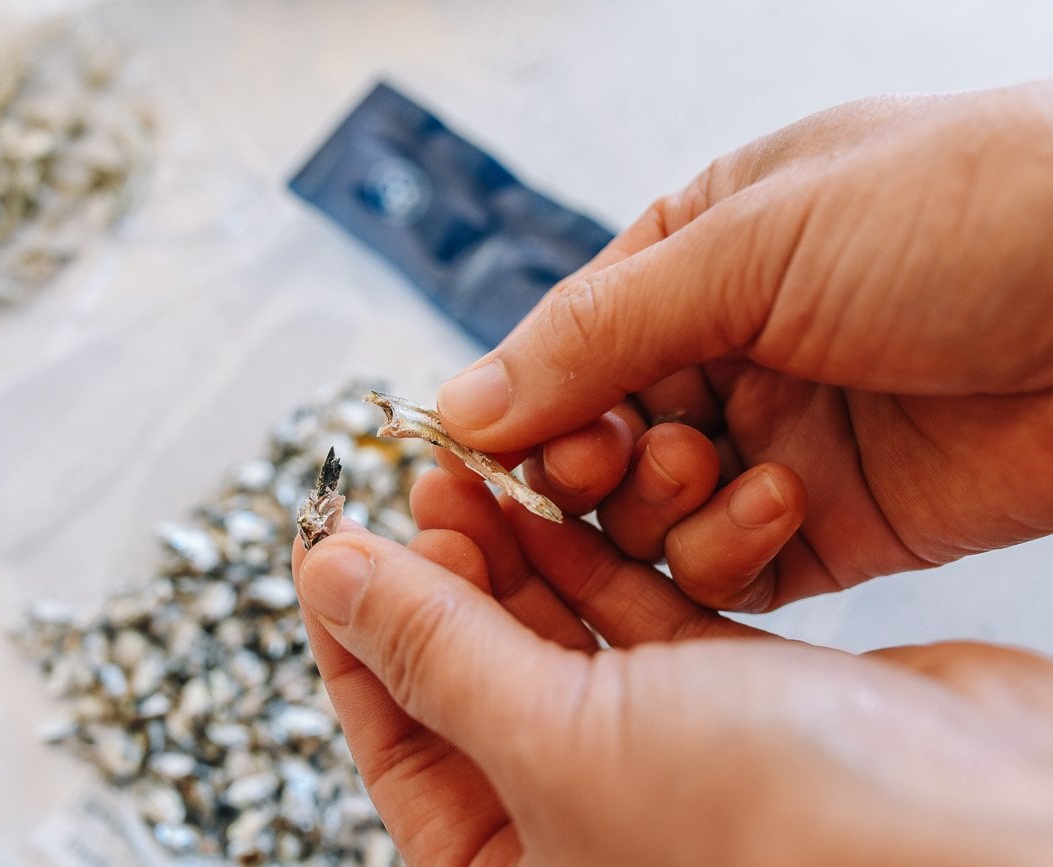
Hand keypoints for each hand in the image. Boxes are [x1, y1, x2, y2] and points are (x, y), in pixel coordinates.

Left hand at [291, 474, 1052, 865]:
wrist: (996, 829)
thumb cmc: (785, 833)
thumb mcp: (564, 740)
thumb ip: (439, 654)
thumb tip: (329, 581)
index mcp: (520, 866)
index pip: (400, 745)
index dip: (356, 639)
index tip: (331, 548)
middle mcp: (588, 819)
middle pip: (473, 678)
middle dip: (440, 578)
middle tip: (418, 488)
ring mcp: (663, 755)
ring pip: (556, 636)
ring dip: (517, 552)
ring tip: (474, 470)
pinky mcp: (734, 695)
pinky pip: (639, 613)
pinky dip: (600, 555)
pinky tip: (563, 493)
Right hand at [433, 82, 1052, 610]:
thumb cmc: (968, 211)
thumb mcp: (753, 242)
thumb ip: (595, 333)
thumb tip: (461, 402)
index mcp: (695, 255)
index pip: (562, 347)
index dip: (520, 405)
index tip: (486, 452)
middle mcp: (726, 350)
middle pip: (591, 440)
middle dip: (584, 462)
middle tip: (605, 460)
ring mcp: (775, 437)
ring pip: (647, 515)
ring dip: (657, 508)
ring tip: (704, 467)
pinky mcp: (829, 523)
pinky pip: (727, 568)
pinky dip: (724, 554)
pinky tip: (774, 504)